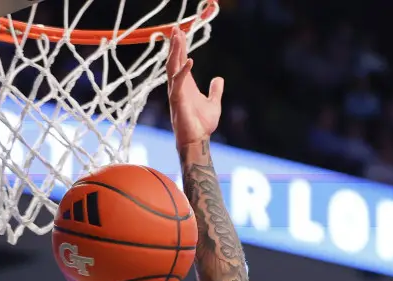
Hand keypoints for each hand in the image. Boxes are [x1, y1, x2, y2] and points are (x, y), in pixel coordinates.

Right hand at [165, 27, 221, 146]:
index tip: (181, 33)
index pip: (180, 62)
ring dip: (176, 52)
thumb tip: (219, 78)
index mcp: (186, 85)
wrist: (198, 141)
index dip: (180, 47)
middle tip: (176, 28)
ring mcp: (176, 93)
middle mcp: (178, 86)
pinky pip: (178, 82)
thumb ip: (215, 91)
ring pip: (172, 67)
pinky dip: (184, 71)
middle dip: (175, 45)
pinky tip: (190, 60)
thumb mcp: (214, 104)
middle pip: (174, 61)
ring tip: (179, 37)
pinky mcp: (178, 100)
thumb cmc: (202, 125)